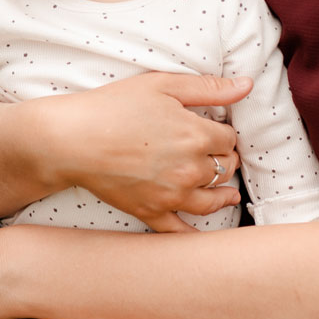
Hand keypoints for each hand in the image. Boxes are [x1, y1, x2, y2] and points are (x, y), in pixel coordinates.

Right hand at [50, 72, 248, 232]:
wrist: (72, 139)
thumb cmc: (113, 107)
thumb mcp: (162, 85)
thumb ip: (208, 88)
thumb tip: (246, 86)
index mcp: (197, 135)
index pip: (229, 139)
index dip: (224, 133)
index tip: (216, 131)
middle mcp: (190, 169)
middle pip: (224, 169)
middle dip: (224, 160)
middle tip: (219, 156)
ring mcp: (172, 196)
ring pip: (212, 201)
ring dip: (223, 195)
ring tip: (228, 194)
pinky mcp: (151, 213)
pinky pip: (181, 231)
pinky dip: (194, 233)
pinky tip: (202, 232)